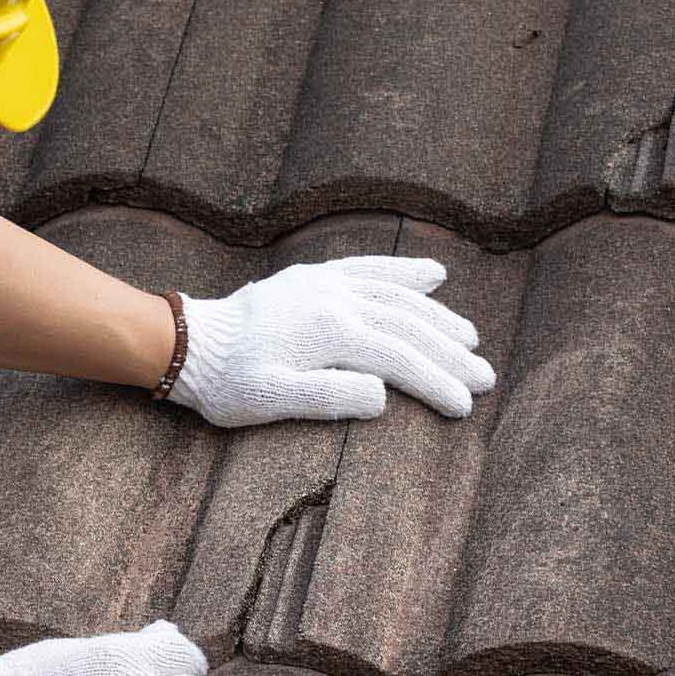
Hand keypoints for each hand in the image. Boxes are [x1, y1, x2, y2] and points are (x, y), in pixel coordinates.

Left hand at [167, 256, 495, 426]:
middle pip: (409, 325)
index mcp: (330, 331)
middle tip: (486, 378)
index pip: (399, 358)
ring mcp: (327, 283)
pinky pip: (370, 268)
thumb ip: (328, 397)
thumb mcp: (272, 401)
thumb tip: (383, 395)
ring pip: (398, 296)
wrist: (188, 344)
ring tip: (471, 340)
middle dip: (451, 353)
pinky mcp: (317, 278)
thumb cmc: (228, 382)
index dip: (436, 382)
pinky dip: (405, 272)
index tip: (465, 407)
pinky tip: (435, 276)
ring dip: (439, 317)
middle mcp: (336, 298)